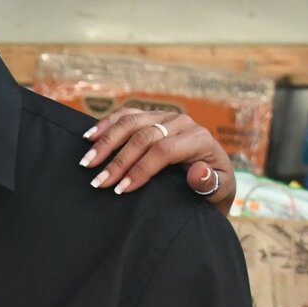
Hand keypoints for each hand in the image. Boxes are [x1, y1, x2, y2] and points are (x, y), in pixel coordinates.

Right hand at [78, 109, 235, 217]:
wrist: (214, 176)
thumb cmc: (214, 189)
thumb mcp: (220, 192)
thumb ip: (210, 184)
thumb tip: (198, 172)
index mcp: (199, 139)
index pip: (164, 151)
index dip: (140, 169)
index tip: (120, 190)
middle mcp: (182, 122)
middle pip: (144, 136)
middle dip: (118, 160)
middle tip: (98, 182)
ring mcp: (165, 116)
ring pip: (131, 122)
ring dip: (106, 142)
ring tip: (87, 162)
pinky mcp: (152, 116)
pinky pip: (127, 115)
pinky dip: (107, 124)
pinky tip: (90, 136)